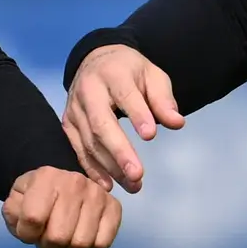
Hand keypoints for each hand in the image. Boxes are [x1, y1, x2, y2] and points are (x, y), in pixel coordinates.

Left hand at [2, 164, 121, 247]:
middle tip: (46, 236)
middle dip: (47, 245)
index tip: (27, 230)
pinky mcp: (114, 208)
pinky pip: (102, 243)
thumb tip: (27, 225)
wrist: (61, 182)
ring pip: (80, 244)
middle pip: (58, 237)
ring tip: (63, 238)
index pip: (33, 219)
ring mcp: (98, 195)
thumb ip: (13, 212)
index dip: (26, 234)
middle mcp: (75, 182)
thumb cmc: (37, 195)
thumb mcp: (16, 199)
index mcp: (47, 177)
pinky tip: (79, 238)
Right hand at [61, 43, 181, 191]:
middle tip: (137, 174)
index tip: (151, 135)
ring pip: (89, 142)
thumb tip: (177, 123)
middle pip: (101, 124)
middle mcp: (88, 91)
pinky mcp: (69, 125)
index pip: (125, 95)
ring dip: (110, 167)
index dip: (137, 115)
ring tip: (133, 185)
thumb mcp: (152, 76)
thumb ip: (163, 99)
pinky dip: (93, 170)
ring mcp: (75, 110)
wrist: (96, 62)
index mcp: (112, 74)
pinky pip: (79, 150)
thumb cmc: (129, 72)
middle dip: (119, 151)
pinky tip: (109, 185)